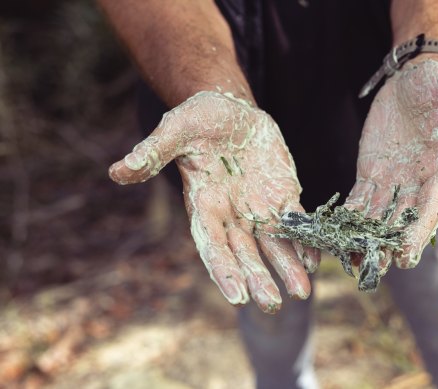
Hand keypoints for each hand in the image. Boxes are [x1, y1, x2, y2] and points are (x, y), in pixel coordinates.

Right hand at [109, 91, 318, 313]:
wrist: (230, 110)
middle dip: (258, 278)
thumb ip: (153, 152)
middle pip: (245, 253)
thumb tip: (117, 172)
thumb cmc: (197, 119)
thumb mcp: (175, 130)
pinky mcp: (281, 195)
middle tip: (271, 304)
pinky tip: (315, 261)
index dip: (224, 271)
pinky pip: (295, 223)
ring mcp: (258, 208)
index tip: (237, 297)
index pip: (212, 245)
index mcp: (204, 204)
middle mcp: (231, 214)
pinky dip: (304, 242)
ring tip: (302, 292)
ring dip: (287, 268)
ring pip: (273, 245)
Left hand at [346, 58, 437, 273]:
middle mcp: (417, 184)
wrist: (416, 81)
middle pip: (402, 220)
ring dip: (364, 237)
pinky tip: (335, 233)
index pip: (431, 207)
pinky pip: (359, 199)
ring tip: (350, 259)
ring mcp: (392, 182)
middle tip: (373, 268)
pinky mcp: (371, 174)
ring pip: (378, 216)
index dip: (418, 232)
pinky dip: (348, 216)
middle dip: (387, 244)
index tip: (405, 257)